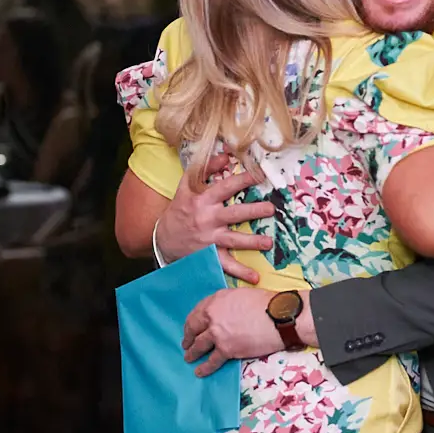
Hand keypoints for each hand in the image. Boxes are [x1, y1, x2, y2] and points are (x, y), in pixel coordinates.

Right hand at [160, 154, 271, 282]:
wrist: (162, 240)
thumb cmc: (179, 210)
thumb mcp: (187, 187)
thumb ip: (205, 169)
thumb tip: (225, 155)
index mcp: (203, 200)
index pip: (225, 187)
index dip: (242, 180)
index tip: (259, 175)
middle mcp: (207, 219)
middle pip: (233, 214)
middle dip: (253, 211)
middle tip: (270, 209)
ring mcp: (209, 240)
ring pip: (234, 240)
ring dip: (252, 242)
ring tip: (269, 242)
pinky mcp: (209, 256)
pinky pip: (227, 265)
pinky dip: (241, 272)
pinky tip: (255, 277)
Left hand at [182, 288, 282, 375]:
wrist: (279, 317)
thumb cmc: (266, 303)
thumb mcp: (241, 295)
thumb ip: (227, 303)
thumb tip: (225, 312)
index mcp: (216, 300)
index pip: (197, 312)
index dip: (192, 322)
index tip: (191, 328)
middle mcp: (212, 316)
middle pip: (194, 328)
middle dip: (188, 337)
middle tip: (186, 343)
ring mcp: (217, 334)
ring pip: (199, 345)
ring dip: (192, 353)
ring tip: (189, 357)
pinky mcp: (226, 349)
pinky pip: (212, 361)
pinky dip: (204, 368)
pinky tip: (199, 372)